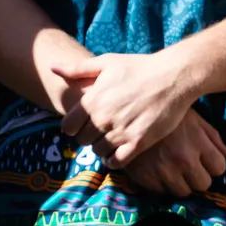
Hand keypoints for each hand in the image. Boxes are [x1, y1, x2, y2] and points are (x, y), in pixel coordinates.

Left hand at [52, 51, 197, 166]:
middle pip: (83, 141)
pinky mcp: (139, 143)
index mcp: (93, 100)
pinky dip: (114, 161)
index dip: (73, 127)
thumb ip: (77, 68)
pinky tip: (118, 153)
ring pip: (98, 152)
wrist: (172, 77)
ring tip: (109, 140)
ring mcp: (121, 132)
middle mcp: (104, 118)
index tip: (81, 125)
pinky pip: (117, 162)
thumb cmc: (138, 67)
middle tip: (97, 132)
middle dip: (88, 137)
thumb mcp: (106, 62)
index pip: (69, 127)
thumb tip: (53, 68)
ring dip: (101, 148)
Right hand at [109, 109, 225, 197]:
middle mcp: (183, 159)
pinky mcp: (146, 178)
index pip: (219, 168)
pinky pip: (162, 192)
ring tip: (172, 169)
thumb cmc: (163, 111)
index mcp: (197, 142)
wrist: (124, 112)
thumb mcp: (191, 117)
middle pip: (203, 184)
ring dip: (180, 183)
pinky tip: (156, 169)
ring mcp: (164, 170)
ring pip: (183, 192)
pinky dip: (161, 184)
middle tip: (189, 167)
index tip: (205, 161)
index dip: (213, 165)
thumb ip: (211, 136)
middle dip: (198, 176)